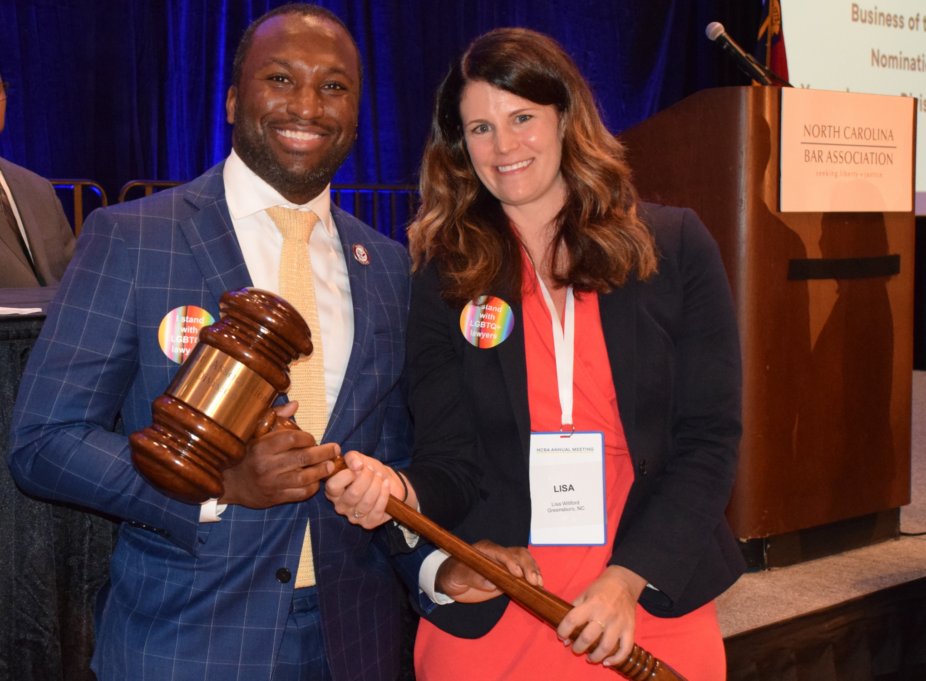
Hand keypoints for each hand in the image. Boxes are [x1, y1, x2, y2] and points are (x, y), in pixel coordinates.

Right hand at [219, 402, 338, 508]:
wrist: (230, 483)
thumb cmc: (247, 453)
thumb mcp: (255, 433)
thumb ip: (275, 417)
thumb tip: (295, 404)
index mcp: (261, 447)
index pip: (291, 438)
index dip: (307, 437)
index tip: (313, 439)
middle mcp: (266, 465)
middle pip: (302, 457)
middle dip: (323, 453)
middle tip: (335, 449)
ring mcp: (270, 483)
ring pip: (304, 478)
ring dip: (321, 471)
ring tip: (329, 466)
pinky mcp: (274, 498)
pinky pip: (299, 494)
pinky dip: (311, 488)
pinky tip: (317, 481)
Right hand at [324, 451, 416, 528]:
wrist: (388, 481)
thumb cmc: (370, 471)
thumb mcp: (359, 459)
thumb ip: (352, 457)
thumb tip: (356, 465)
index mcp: (333, 492)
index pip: (333, 486)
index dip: (348, 474)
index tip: (359, 467)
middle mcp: (341, 507)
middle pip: (353, 493)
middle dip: (367, 478)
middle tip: (372, 471)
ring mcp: (354, 517)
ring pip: (367, 501)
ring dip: (376, 485)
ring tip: (380, 477)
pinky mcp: (369, 523)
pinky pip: (377, 510)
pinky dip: (384, 495)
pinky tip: (386, 486)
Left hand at [435, 540, 541, 603]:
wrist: (453, 581)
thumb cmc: (453, 575)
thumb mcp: (457, 576)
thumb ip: (472, 577)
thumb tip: (491, 584)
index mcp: (484, 549)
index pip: (501, 552)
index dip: (510, 561)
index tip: (517, 573)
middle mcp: (497, 554)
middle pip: (517, 553)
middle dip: (528, 565)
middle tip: (534, 581)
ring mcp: (505, 563)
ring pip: (524, 561)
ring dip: (534, 570)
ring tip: (539, 584)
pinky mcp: (509, 574)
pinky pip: (524, 572)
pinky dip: (533, 577)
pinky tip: (538, 586)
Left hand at [556, 565, 646, 665]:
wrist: (624, 583)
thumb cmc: (601, 589)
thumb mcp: (584, 594)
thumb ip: (573, 613)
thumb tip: (564, 637)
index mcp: (591, 603)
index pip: (572, 620)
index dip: (563, 630)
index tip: (562, 636)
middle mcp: (605, 614)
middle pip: (587, 637)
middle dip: (578, 647)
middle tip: (576, 648)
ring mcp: (619, 623)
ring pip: (605, 647)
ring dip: (594, 656)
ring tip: (589, 657)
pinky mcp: (630, 629)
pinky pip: (625, 649)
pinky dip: (616, 659)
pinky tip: (607, 662)